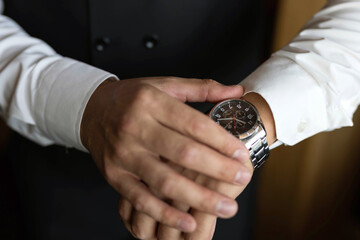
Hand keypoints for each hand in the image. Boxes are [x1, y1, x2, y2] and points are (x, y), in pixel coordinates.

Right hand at [80, 77, 250, 233]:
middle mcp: (136, 128)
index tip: (242, 154)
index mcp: (151, 102)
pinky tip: (189, 222)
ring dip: (198, 198)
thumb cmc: (133, 98)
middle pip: (184, 153)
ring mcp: (124, 155)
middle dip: (218, 170)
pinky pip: (141, 199)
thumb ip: (202, 88)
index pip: (194, 124)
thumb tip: (238, 92)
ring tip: (226, 208)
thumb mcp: (165, 85)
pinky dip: (165, 214)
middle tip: (243, 178)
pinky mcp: (115, 176)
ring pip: (165, 181)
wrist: (92, 110)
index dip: (222, 141)